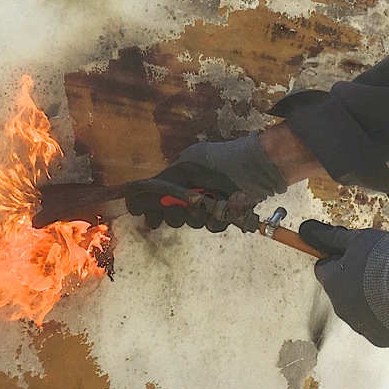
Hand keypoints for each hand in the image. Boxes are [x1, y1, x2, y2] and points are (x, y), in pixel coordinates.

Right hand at [125, 163, 255, 231]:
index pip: (154, 198)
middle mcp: (189, 192)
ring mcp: (206, 204)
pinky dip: (215, 220)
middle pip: (171, 215)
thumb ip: (162, 182)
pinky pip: (211, 226)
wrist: (255, 167)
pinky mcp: (222, 215)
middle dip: (175, 214)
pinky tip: (221, 211)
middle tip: (184, 207)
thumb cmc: (219, 161)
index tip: (152, 219)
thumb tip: (133, 198)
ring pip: (191, 222)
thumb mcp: (186, 166)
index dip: (150, 210)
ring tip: (208, 205)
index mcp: (177, 178)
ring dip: (197, 216)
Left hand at [301, 221, 388, 347]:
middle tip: (378, 266)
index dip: (340, 257)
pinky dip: (385, 313)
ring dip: (370, 297)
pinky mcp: (381, 338)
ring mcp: (361, 326)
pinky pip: (378, 323)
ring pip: (359, 307)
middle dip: (355, 278)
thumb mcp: (358, 239)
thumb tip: (305, 230)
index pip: (324, 268)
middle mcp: (341, 308)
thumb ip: (329, 237)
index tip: (356, 253)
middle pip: (341, 289)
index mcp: (333, 283)